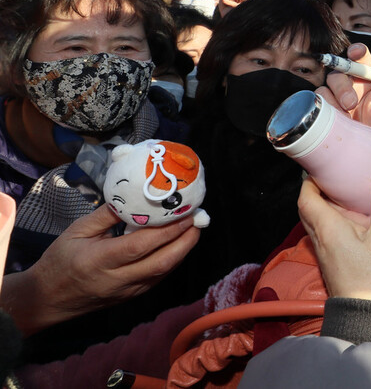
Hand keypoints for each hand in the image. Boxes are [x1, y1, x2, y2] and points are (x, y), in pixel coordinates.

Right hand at [0, 205, 198, 334]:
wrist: (46, 300)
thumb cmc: (59, 261)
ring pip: (164, 272)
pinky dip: (172, 260)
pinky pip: (158, 278)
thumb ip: (106, 215)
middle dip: (185, 240)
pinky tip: (178, 245)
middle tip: (198, 219)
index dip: (168, 230)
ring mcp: (127, 291)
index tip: (185, 213)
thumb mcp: (76, 231)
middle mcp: (117, 279)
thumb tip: (131, 195)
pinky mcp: (132, 297)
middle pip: (161, 261)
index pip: (142, 245)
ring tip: (194, 228)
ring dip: (183, 250)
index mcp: (100, 260)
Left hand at [298, 167, 370, 301]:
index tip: (323, 167)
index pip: (306, 197)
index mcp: (328, 228)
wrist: (370, 317)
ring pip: (315, 224)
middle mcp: (320, 241)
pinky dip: (331, 223)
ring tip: (344, 196)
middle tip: (334, 178)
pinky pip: (324, 237)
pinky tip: (352, 223)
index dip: (310, 180)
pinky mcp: (333, 265)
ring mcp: (325, 255)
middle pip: (307, 209)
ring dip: (324, 208)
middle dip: (316, 191)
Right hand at [317, 43, 370, 141]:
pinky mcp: (325, 109)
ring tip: (346, 115)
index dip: (356, 51)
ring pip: (327, 84)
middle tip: (351, 103)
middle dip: (344, 84)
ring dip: (335, 97)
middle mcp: (351, 85)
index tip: (356, 53)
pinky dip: (325, 107)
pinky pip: (317, 99)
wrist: (369, 155)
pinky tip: (337, 120)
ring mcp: (336, 97)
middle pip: (340, 70)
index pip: (361, 58)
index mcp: (368, 80)